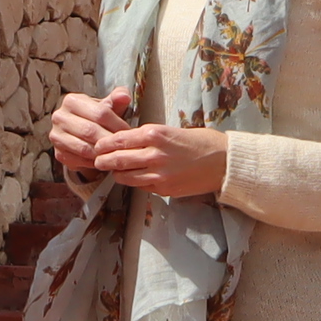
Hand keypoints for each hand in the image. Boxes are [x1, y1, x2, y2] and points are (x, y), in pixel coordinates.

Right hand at [48, 89, 133, 176]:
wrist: (82, 133)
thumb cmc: (97, 117)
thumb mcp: (108, 105)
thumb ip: (117, 99)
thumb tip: (124, 95)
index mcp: (71, 101)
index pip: (99, 112)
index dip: (117, 123)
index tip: (128, 132)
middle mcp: (59, 117)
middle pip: (90, 131)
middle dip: (110, 140)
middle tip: (124, 146)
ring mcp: (56, 136)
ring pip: (84, 148)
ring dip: (102, 153)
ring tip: (115, 153)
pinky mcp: (59, 154)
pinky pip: (79, 161)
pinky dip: (94, 162)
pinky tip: (104, 159)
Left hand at [92, 121, 231, 199]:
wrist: (224, 163)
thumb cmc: (202, 142)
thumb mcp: (172, 130)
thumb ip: (150, 137)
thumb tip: (128, 142)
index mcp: (155, 134)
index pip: (120, 139)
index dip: (105, 144)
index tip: (97, 146)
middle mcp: (154, 154)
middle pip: (118, 159)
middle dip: (103, 161)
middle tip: (97, 161)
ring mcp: (159, 175)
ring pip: (126, 177)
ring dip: (116, 174)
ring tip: (112, 172)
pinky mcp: (164, 189)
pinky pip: (141, 187)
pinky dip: (134, 182)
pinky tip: (132, 179)